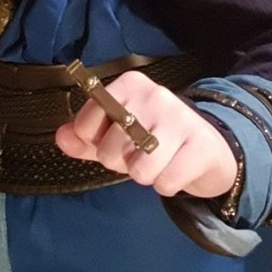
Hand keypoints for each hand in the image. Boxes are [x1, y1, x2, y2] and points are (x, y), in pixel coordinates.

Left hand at [55, 70, 237, 198]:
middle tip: (143, 153)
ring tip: (160, 163)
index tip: (116, 140)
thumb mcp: (118, 135)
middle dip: (123, 163)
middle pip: (111, 151)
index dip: (95, 143)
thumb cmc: (157, 139)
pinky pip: (166, 182)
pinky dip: (168, 185)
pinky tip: (177, 170)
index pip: (86, 123)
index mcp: (129, 85)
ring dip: (147, 176)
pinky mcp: (200, 144)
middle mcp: (154, 95)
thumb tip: (61, 137)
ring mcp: (179, 118)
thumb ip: (86, 138)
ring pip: (140, 169)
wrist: (209, 147)